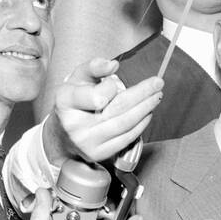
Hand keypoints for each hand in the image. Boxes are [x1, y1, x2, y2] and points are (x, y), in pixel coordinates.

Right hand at [43, 59, 161, 165]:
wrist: (62, 136)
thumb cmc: (73, 103)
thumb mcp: (77, 79)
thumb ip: (93, 67)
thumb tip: (113, 65)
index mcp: (66, 102)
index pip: (96, 95)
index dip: (110, 87)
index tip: (116, 81)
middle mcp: (74, 125)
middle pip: (117, 108)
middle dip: (142, 94)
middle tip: (158, 83)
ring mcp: (87, 142)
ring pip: (125, 124)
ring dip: (145, 108)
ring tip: (156, 96)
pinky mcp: (99, 154)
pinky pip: (126, 138)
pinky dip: (140, 124)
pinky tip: (147, 113)